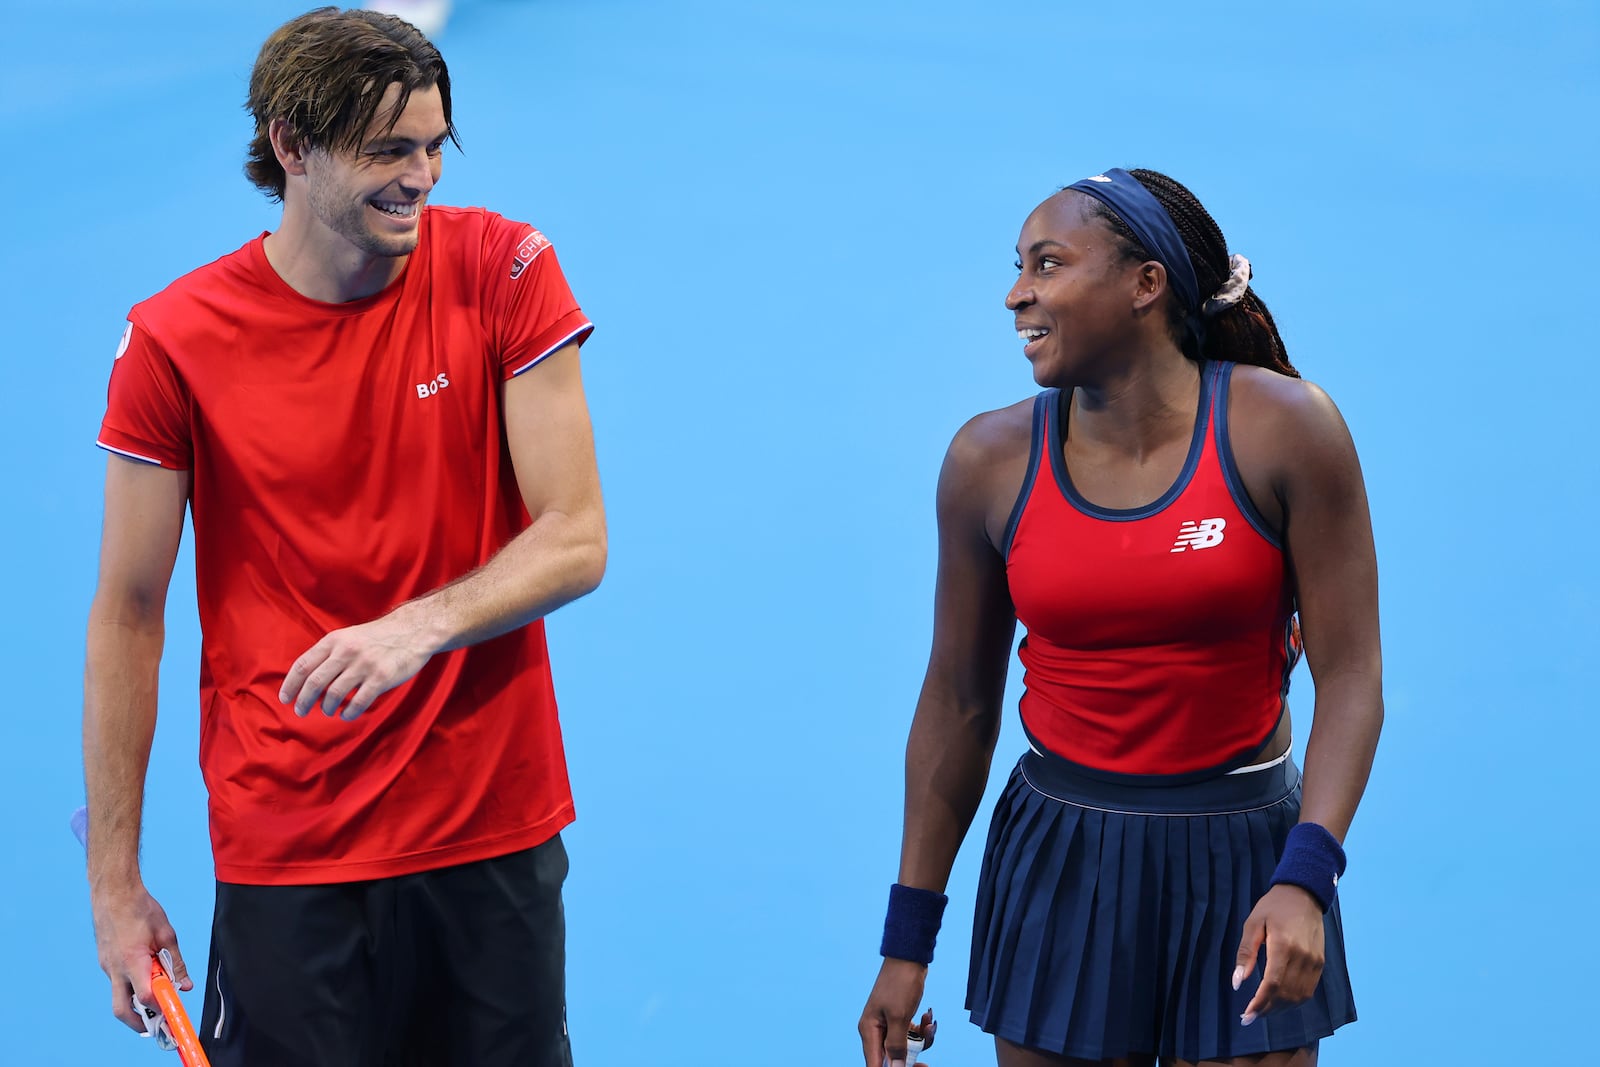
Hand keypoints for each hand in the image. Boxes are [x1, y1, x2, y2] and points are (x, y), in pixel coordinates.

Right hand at [91, 885, 191, 1033]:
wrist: (113, 892)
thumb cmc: (141, 909)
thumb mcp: (167, 934)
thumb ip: (175, 963)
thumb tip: (185, 985)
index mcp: (132, 962)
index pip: (145, 996)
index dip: (160, 1006)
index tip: (172, 1011)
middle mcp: (115, 969)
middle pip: (122, 1009)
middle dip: (138, 1022)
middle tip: (156, 1024)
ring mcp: (106, 966)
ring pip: (119, 994)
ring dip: (136, 998)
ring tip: (157, 989)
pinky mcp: (104, 960)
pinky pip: (117, 980)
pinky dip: (131, 983)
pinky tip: (145, 970)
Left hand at [280, 608, 435, 719]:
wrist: (413, 630)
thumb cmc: (378, 637)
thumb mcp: (349, 637)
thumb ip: (329, 654)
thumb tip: (306, 679)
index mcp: (334, 641)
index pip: (303, 665)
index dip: (291, 684)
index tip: (285, 699)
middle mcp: (346, 652)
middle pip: (315, 682)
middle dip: (304, 701)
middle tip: (301, 712)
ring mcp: (364, 665)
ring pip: (334, 694)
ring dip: (327, 707)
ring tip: (329, 710)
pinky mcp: (381, 677)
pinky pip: (358, 702)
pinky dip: (348, 712)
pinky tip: (346, 714)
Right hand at [859, 958, 930, 1066]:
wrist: (909, 957)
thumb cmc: (900, 983)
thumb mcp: (899, 1017)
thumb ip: (896, 1046)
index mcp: (869, 1030)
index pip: (875, 1064)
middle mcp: (875, 1030)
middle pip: (891, 1057)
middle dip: (911, 1058)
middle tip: (926, 1062)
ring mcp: (888, 1023)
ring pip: (904, 1047)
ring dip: (920, 1041)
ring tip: (929, 1026)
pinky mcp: (899, 1018)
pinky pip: (910, 1034)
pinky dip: (920, 1031)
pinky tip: (926, 1018)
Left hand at [1232, 883, 1325, 1024]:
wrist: (1304, 894)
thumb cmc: (1274, 907)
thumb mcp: (1253, 924)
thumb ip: (1245, 953)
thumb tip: (1237, 982)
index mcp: (1283, 946)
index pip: (1272, 984)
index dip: (1259, 1003)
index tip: (1246, 1016)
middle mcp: (1303, 957)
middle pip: (1285, 994)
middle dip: (1267, 1010)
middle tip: (1250, 1017)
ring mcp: (1314, 962)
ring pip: (1298, 996)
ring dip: (1280, 1009)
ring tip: (1262, 1011)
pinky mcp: (1320, 963)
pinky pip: (1308, 990)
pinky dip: (1293, 1001)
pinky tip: (1279, 1002)